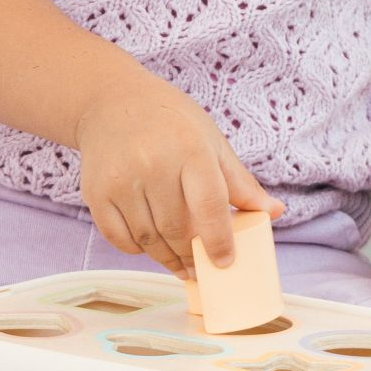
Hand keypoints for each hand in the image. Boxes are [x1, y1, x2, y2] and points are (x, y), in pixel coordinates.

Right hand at [75, 73, 279, 278]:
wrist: (111, 100)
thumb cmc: (169, 121)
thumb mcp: (210, 140)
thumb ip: (239, 182)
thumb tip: (274, 212)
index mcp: (190, 149)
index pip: (209, 207)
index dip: (219, 242)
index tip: (225, 262)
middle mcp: (153, 164)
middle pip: (178, 230)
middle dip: (193, 257)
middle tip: (201, 269)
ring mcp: (121, 180)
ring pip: (148, 240)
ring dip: (167, 258)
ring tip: (179, 263)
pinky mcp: (96, 192)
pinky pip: (119, 238)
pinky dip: (137, 249)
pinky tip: (149, 245)